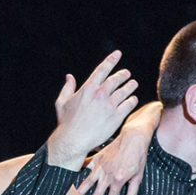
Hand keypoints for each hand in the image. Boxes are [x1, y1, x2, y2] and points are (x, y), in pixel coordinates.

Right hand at [49, 50, 137, 168]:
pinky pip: (128, 105)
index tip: (117, 54)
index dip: (111, 60)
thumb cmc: (66, 123)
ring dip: (130, 86)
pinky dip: (132, 100)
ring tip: (133, 84)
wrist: (73, 140)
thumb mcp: (62, 102)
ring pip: (124, 91)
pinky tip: (133, 99)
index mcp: (88, 89)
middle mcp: (100, 95)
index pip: (102, 70)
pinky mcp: (116, 117)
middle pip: (116, 80)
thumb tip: (69, 76)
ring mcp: (109, 106)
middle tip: (127, 74)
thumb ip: (67, 88)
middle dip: (123, 75)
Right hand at [80, 101, 160, 194]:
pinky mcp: (96, 158)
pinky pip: (85, 167)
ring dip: (80, 194)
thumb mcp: (138, 176)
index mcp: (118, 181)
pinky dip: (78, 173)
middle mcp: (107, 175)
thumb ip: (132, 192)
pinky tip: (71, 179)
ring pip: (87, 183)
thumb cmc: (138, 156)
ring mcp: (100, 166)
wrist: (133, 137)